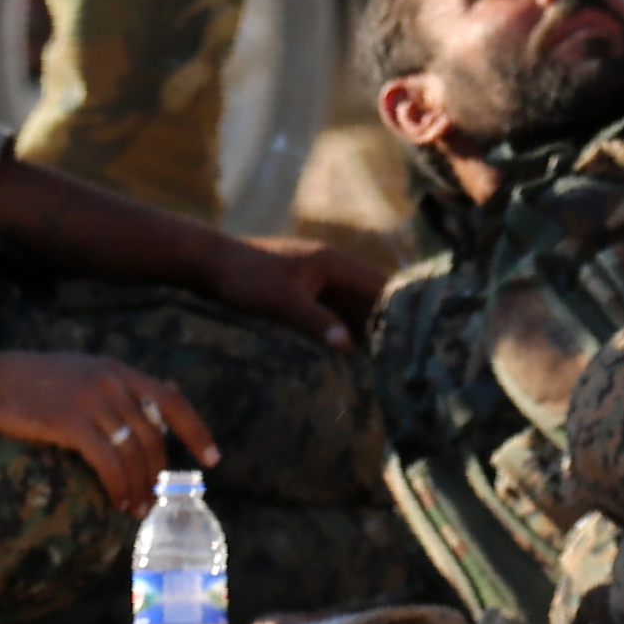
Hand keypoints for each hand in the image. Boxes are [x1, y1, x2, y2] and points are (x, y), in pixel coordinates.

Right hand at [0, 350, 214, 515]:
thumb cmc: (27, 382)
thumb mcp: (79, 373)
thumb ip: (113, 389)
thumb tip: (148, 415)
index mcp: (116, 370)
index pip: (172, 399)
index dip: (196, 431)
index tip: (213, 458)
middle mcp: (111, 382)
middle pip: (154, 435)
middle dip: (160, 473)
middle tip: (157, 500)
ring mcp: (92, 401)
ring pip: (134, 453)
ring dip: (140, 487)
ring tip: (136, 510)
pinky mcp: (70, 423)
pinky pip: (108, 463)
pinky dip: (118, 487)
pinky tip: (117, 503)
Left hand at [204, 232, 385, 347]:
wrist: (209, 264)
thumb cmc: (246, 279)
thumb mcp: (281, 303)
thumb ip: (315, 322)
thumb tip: (348, 345)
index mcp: (334, 263)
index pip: (380, 285)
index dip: (398, 308)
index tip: (414, 335)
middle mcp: (331, 268)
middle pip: (368, 297)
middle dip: (384, 324)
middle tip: (400, 357)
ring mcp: (316, 279)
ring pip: (350, 306)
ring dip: (362, 329)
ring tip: (380, 360)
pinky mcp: (302, 290)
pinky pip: (331, 310)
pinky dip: (341, 328)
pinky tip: (345, 352)